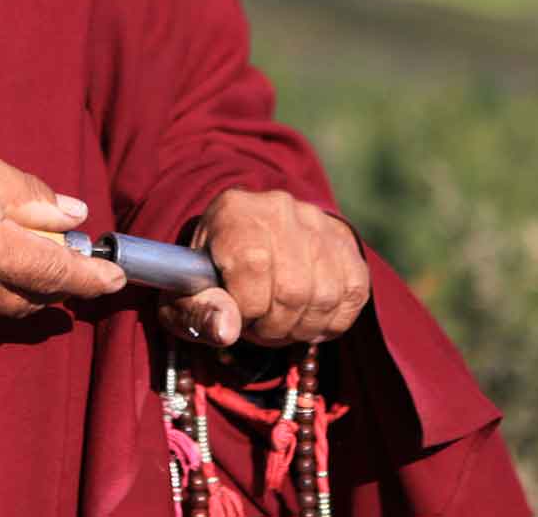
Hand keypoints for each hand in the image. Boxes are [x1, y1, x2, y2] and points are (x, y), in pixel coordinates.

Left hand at [161, 188, 368, 348]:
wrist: (247, 241)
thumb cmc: (211, 275)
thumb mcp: (185, 295)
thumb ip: (198, 312)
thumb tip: (228, 330)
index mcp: (233, 212)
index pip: (252, 266)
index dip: (246, 308)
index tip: (238, 317)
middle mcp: (279, 207)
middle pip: (293, 288)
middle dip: (275, 326)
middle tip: (259, 328)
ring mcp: (317, 221)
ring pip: (326, 295)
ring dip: (302, 327)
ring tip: (280, 323)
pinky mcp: (345, 241)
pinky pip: (353, 294)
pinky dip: (331, 321)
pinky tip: (307, 318)